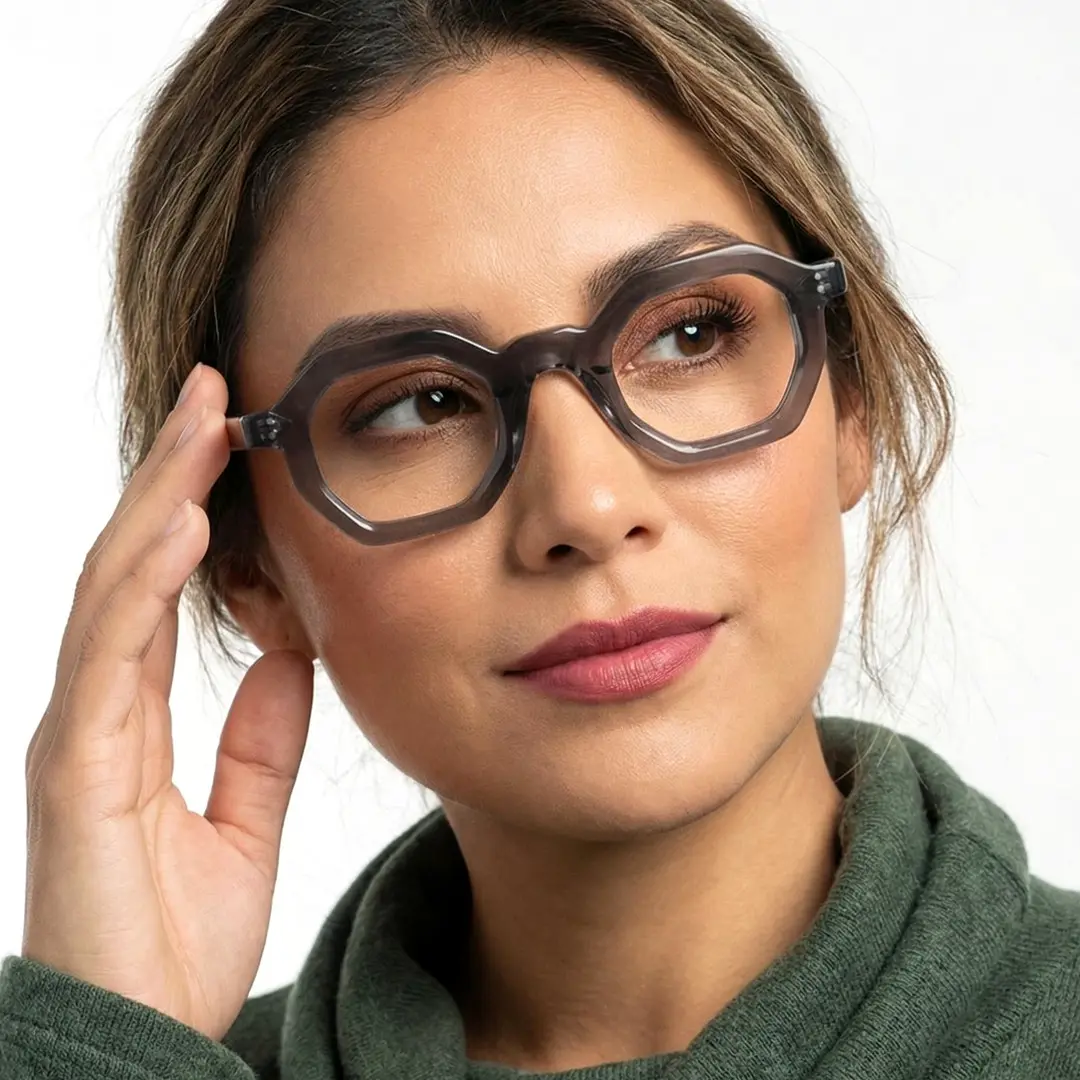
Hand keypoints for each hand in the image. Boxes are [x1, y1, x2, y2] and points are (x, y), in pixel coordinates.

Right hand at [21, 363, 313, 1041]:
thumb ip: (259, 738)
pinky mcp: (74, 770)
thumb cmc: (175, 940)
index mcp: (134, 718)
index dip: (191, 509)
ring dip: (156, 499)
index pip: (161, 587)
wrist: (142, 1044)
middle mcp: (97, 710)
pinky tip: (180, 526)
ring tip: (200, 422)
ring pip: (112, 587)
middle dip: (171, 474)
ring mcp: (79, 734)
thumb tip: (293, 657)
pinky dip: (140, 584)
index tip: (234, 440)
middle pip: (131, 564)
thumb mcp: (242, 819)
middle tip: (215, 391)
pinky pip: (106, 656)